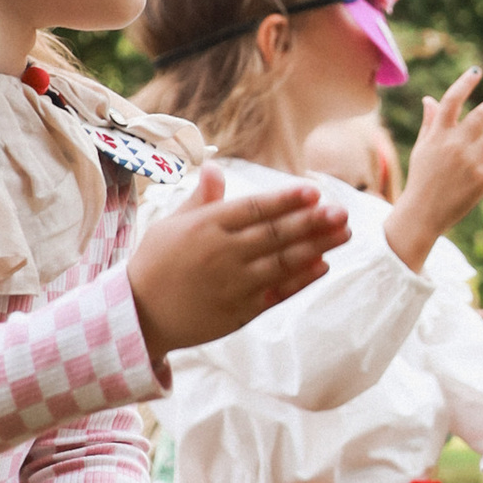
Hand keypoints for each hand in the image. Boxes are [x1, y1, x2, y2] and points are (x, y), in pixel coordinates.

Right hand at [129, 165, 345, 367]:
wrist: (139, 316)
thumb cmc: (155, 263)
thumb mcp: (171, 224)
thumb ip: (201, 199)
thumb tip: (215, 167)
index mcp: (205, 227)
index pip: (254, 209)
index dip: (286, 200)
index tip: (314, 191)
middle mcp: (222, 253)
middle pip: (275, 234)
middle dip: (312, 222)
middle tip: (342, 211)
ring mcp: (233, 284)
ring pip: (282, 262)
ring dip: (317, 247)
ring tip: (344, 234)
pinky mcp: (240, 311)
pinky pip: (277, 292)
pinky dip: (301, 280)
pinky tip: (323, 265)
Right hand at [386, 68, 482, 272]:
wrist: (422, 213)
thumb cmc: (421, 178)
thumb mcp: (422, 148)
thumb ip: (430, 123)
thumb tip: (430, 99)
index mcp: (437, 134)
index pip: (452, 100)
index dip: (465, 83)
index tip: (477, 71)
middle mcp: (454, 144)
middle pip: (480, 114)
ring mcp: (469, 161)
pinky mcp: (482, 179)